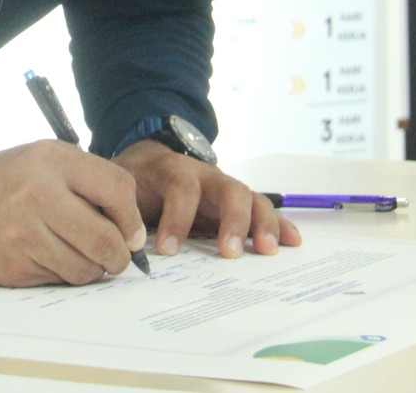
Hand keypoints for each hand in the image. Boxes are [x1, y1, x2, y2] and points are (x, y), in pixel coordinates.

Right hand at [0, 140, 148, 286]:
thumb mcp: (39, 162)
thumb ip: (86, 183)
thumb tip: (132, 231)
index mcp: (51, 158)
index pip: (118, 188)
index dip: (131, 217)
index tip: (129, 231)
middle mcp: (38, 191)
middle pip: (107, 238)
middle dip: (119, 256)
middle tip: (116, 258)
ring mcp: (23, 230)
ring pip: (86, 267)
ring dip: (91, 270)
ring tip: (78, 257)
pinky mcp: (12, 262)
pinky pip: (59, 279)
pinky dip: (62, 275)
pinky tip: (48, 259)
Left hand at [113, 140, 301, 258]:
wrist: (148, 162)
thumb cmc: (136, 182)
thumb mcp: (123, 189)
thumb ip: (124, 211)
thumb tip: (120, 245)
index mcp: (173, 170)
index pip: (181, 187)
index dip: (176, 218)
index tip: (167, 250)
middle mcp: (206, 175)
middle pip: (228, 189)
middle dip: (232, 221)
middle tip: (229, 253)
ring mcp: (224, 187)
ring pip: (251, 198)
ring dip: (262, 225)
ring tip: (268, 251)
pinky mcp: (237, 203)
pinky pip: (262, 209)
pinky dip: (279, 225)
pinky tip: (294, 242)